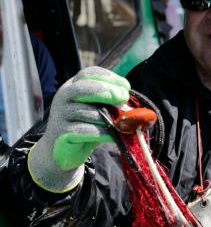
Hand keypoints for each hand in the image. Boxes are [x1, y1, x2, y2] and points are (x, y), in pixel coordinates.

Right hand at [28, 66, 129, 192]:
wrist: (63, 152)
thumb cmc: (85, 126)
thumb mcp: (98, 110)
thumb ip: (111, 104)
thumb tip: (133, 105)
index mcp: (73, 86)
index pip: (89, 74)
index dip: (109, 77)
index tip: (126, 87)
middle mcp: (63, 97)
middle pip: (84, 88)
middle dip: (107, 91)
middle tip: (124, 98)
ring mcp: (60, 114)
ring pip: (88, 112)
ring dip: (109, 118)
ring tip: (122, 124)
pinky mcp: (62, 133)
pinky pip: (86, 130)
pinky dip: (104, 132)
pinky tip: (114, 136)